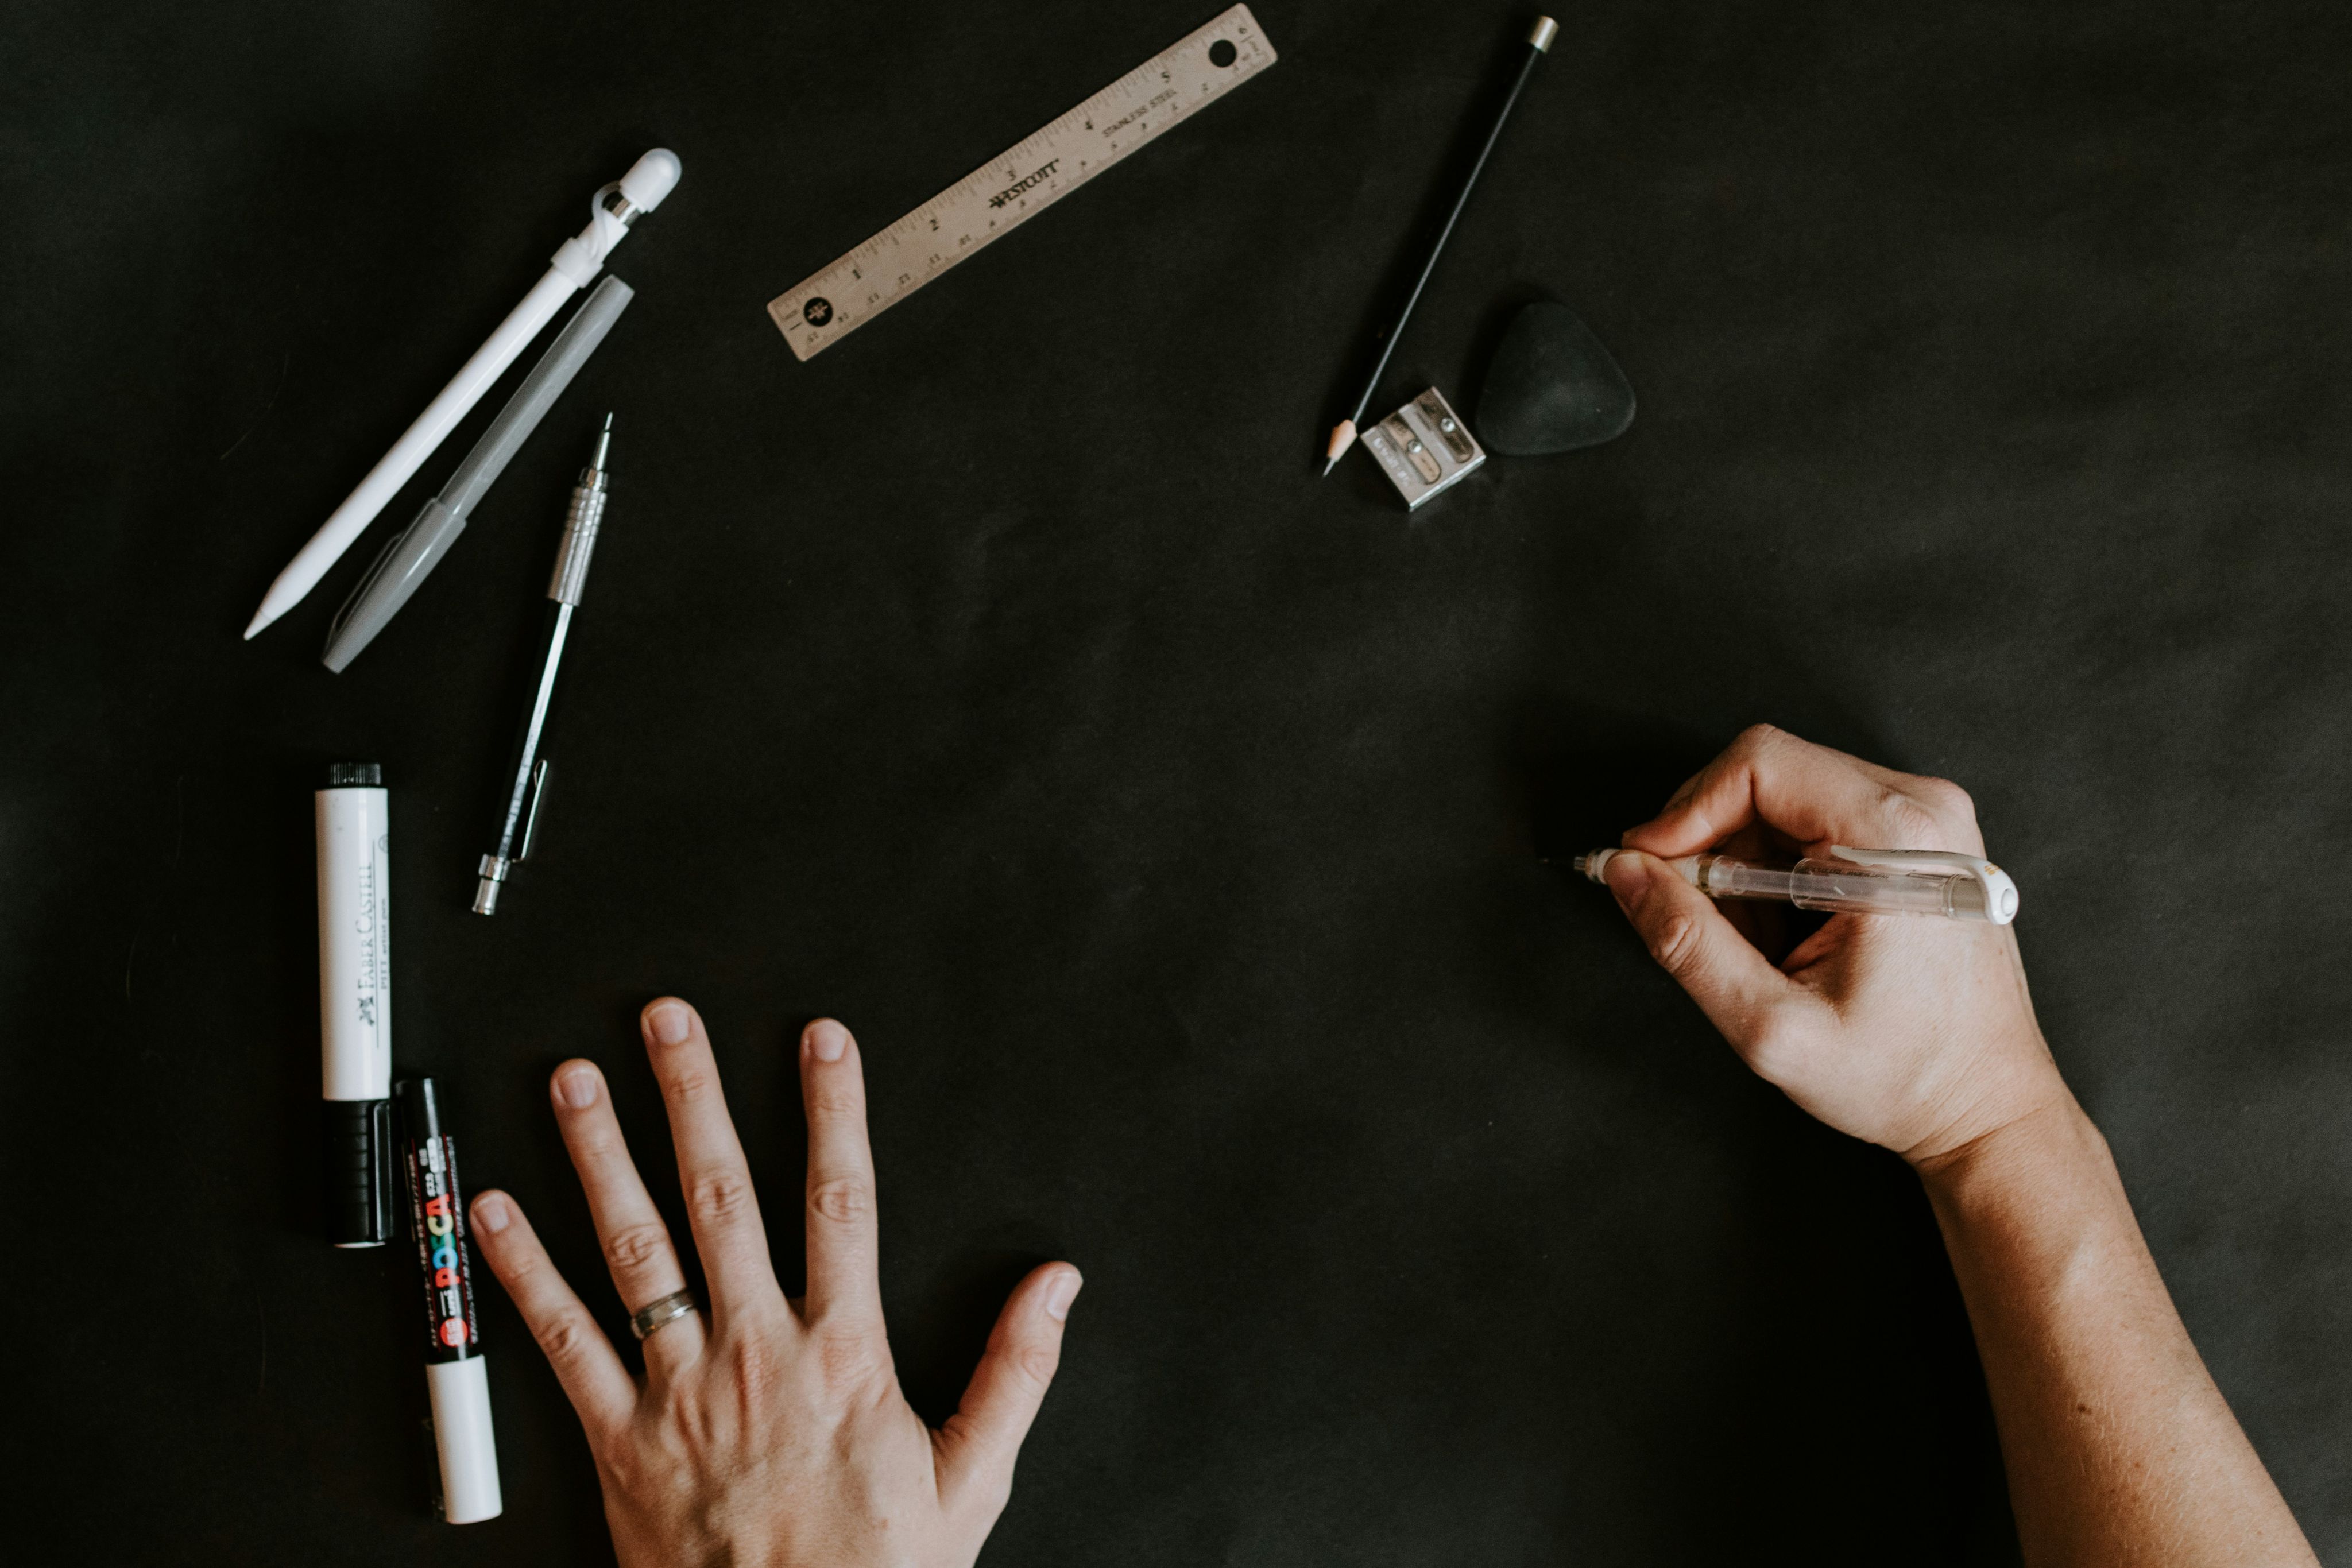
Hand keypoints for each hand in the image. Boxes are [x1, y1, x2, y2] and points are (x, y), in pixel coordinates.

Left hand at [469, 1000, 1081, 1567]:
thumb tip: (1057, 1285)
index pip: (840, 1202)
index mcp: (842, 1354)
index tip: (821, 1042)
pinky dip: (524, 1273)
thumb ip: (1014, 1370)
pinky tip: (495, 1212)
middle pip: (721, 1197)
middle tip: (667, 1023)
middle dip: (693, 1098)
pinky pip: (563, 1344)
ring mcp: (679, 1392)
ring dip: (600, 1156)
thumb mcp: (973, 1479)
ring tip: (575, 1082)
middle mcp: (755, 1354)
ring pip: (636, 1250)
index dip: (832, 1112)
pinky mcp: (618, 1441)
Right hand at [1603, 725, 2067, 1164]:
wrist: (1987, 1106)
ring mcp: (1928, 819)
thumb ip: (1688, 943)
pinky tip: (1788, 931)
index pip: (1761, 763)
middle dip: (1713, 841)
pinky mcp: (1921, 837)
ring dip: (1745, 859)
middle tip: (1700, 919)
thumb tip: (1626, 872)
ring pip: (1788, 795)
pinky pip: (1819, 817)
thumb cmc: (1902, 1077)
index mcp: (1897, 839)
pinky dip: (1779, 866)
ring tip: (1757, 943)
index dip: (1688, 810)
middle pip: (1771, 773)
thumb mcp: (1772, 1027)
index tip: (1649, 866)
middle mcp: (1924, 808)